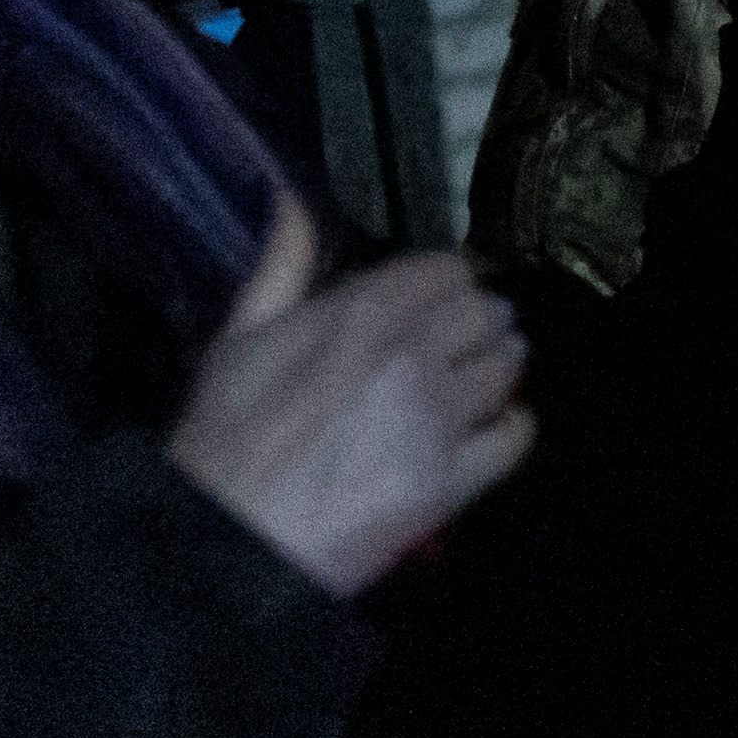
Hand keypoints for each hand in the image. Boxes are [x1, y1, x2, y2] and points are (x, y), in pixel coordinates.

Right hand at [165, 197, 533, 599]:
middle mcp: (412, 353)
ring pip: (506, 366)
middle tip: (462, 340)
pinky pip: (514, 437)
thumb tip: (290, 199)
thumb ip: (279, 266)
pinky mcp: (451, 479)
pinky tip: (490, 428)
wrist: (229, 538)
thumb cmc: (224, 441)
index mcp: (361, 312)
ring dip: (496, 366)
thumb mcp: (239, 339)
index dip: (446, 282)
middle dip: (477, 322)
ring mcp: (438, 417)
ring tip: (477, 379)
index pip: (446, 269)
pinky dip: (510, 427)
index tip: (438, 298)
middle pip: (485, 311)